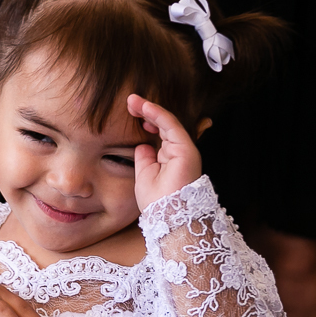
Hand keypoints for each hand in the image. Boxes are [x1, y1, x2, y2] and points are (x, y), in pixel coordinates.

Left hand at [127, 94, 202, 208]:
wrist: (167, 216)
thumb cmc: (156, 200)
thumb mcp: (143, 174)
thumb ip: (144, 157)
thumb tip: (141, 144)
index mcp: (168, 157)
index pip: (158, 132)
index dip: (144, 120)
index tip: (129, 111)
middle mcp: (178, 151)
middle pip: (162, 125)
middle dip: (145, 111)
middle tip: (129, 101)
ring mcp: (183, 149)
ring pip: (166, 122)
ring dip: (149, 108)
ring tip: (132, 100)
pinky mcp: (186, 149)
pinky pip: (171, 125)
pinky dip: (157, 114)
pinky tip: (144, 107)